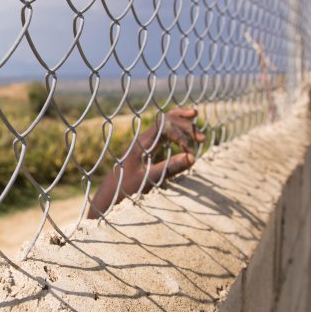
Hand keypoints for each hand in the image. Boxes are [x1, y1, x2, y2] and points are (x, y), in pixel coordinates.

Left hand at [88, 107, 204, 217]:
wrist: (107, 195)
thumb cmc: (124, 190)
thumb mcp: (147, 181)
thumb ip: (169, 169)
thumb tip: (192, 157)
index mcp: (141, 144)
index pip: (165, 126)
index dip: (181, 135)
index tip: (190, 153)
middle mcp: (142, 139)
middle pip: (166, 120)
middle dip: (185, 126)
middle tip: (203, 139)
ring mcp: (144, 142)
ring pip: (164, 122)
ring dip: (180, 121)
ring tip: (195, 115)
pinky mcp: (146, 148)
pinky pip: (162, 130)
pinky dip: (174, 125)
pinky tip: (183, 125)